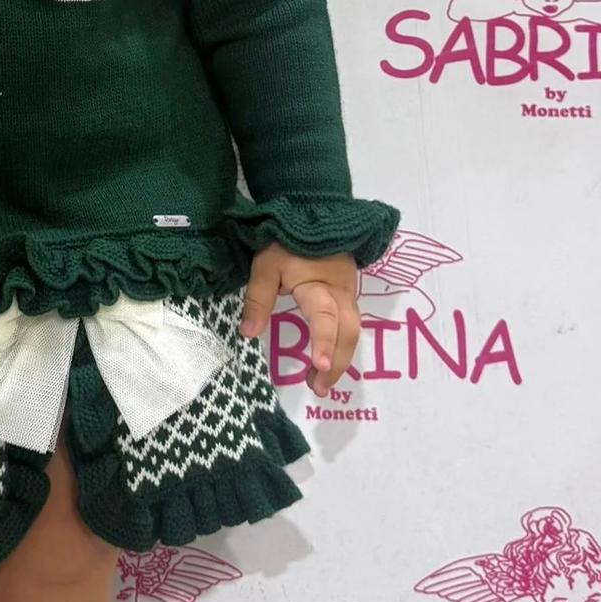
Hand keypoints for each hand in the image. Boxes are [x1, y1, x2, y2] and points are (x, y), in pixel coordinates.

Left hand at [238, 245, 359, 398]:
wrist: (313, 213)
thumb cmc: (286, 240)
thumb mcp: (266, 266)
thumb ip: (259, 299)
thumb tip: (248, 334)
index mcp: (319, 285)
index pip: (325, 318)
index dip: (323, 342)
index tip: (319, 365)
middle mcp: (340, 294)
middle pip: (348, 333)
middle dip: (336, 364)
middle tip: (318, 388)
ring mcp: (348, 294)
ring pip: (353, 332)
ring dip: (340, 358)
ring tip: (321, 382)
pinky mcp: (348, 294)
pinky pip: (351, 325)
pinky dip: (342, 345)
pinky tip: (330, 360)